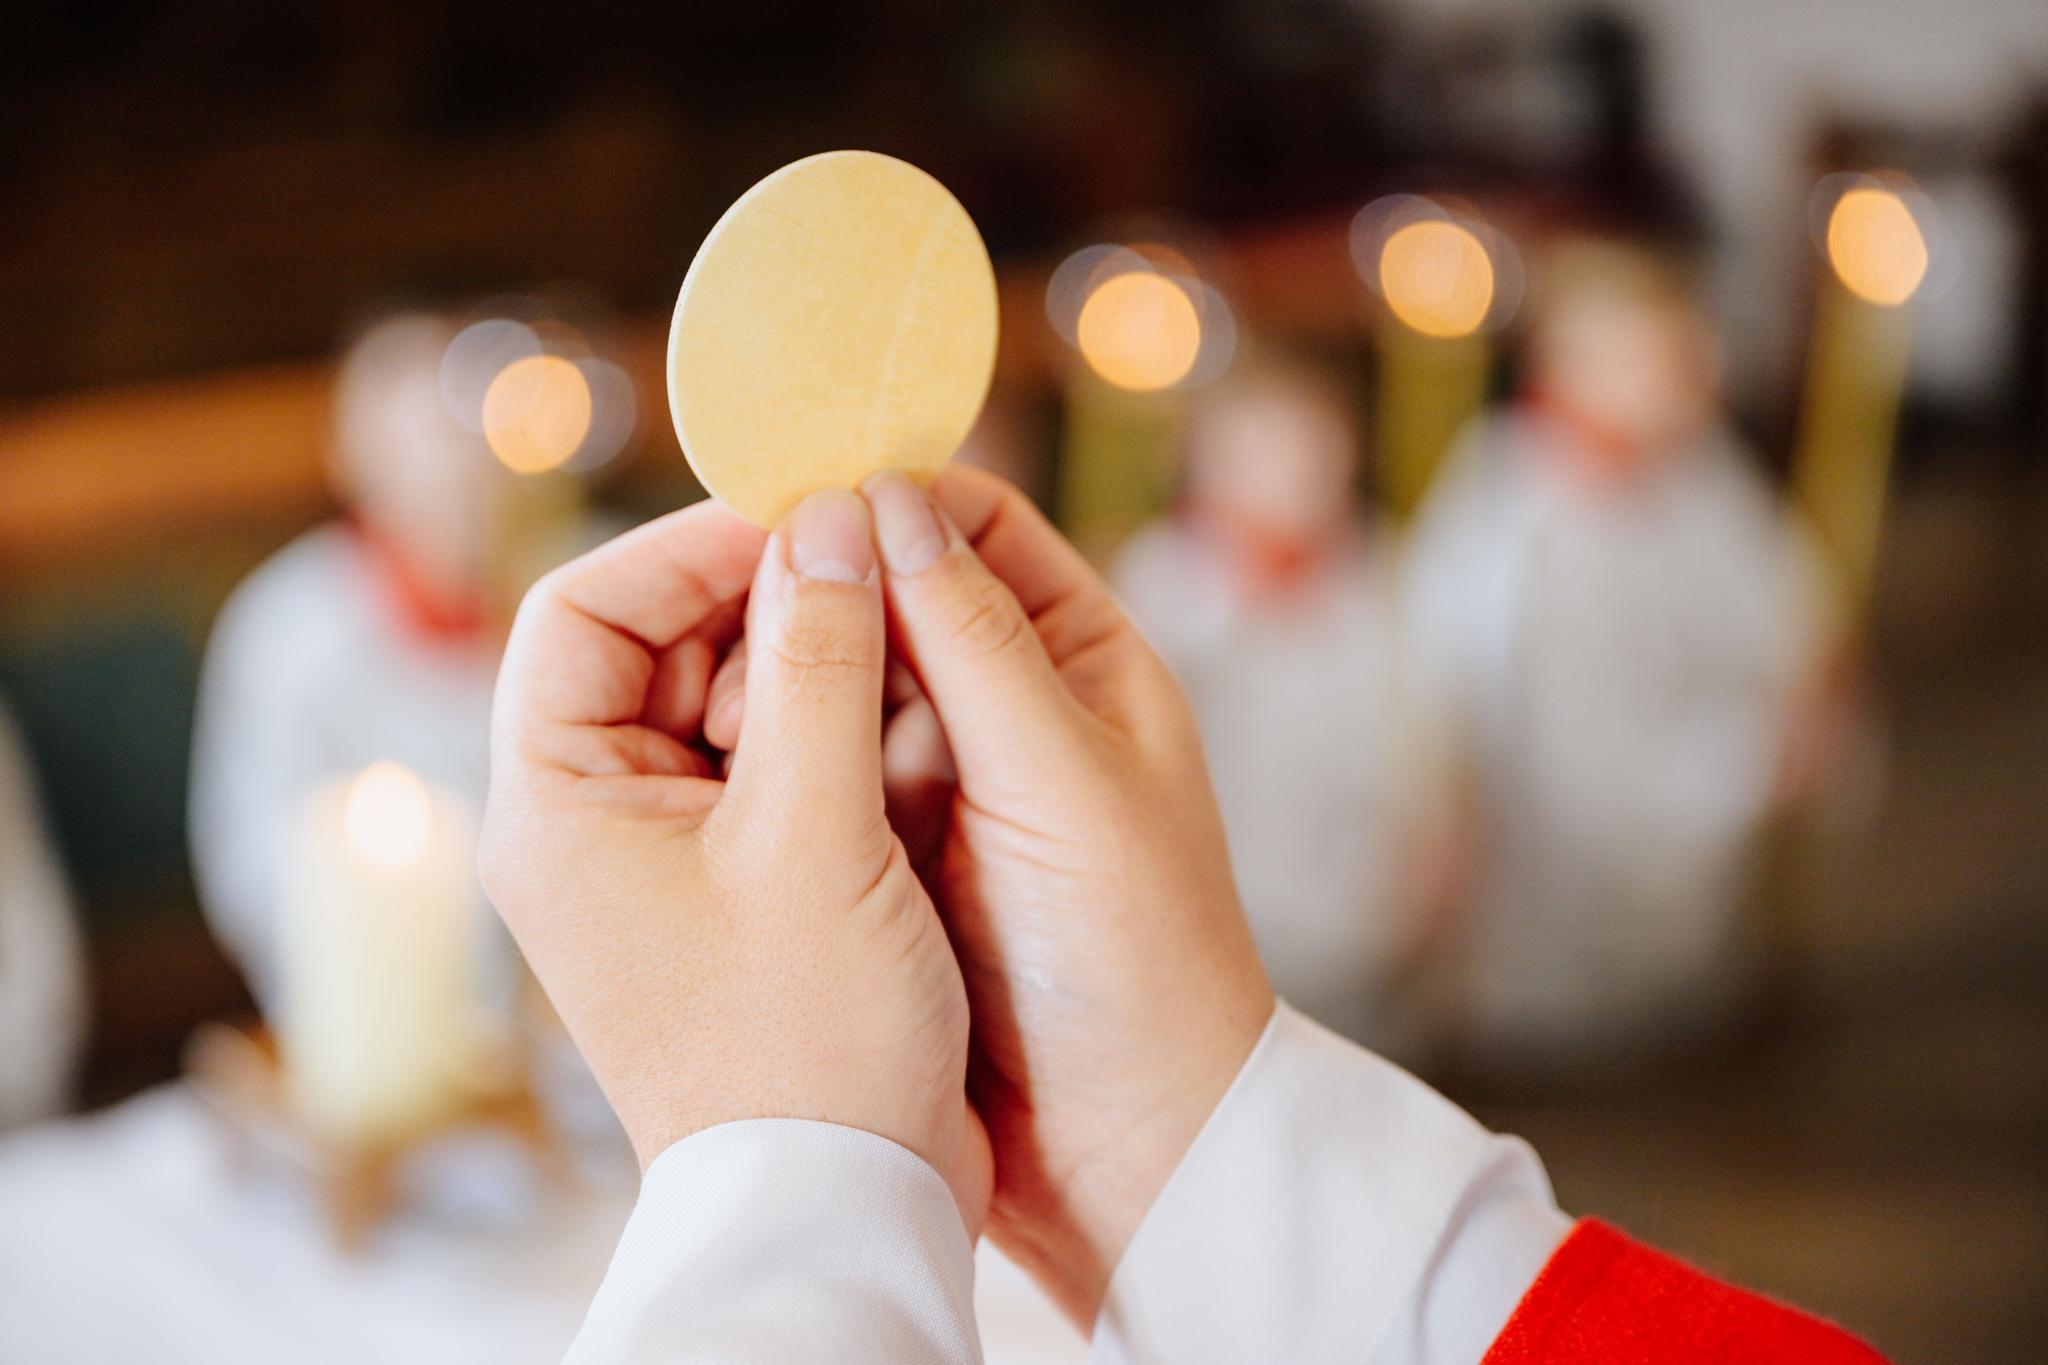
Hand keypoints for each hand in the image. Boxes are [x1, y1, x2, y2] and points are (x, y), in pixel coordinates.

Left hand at [479, 490, 990, 1227]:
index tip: (803, 516)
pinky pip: (767, 770)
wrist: (842, 1202)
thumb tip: (827, 521)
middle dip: (764, 601)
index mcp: (556, 804)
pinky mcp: (729, 891)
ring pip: (724, 703)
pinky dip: (831, 739)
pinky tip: (903, 740)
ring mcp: (659, 861)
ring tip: (897, 662)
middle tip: (870, 571)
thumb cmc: (806, 1042)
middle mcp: (590, 824)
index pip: (584, 611)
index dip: (687, 546)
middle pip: (657, 647)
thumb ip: (821, 663)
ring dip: (810, 669)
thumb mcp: (816, 834)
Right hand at [708, 468, 1272, 1325]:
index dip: (887, 498)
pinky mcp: (888, 854)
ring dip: (790, 689)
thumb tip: (888, 496)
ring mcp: (943, 784)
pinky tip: (734, 777)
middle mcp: (1010, 709)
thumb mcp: (1061, 780)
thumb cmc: (1135, 956)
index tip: (788, 494)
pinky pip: (817, 775)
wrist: (1126, 1148)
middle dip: (819, 601)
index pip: (975, 527)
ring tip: (734, 718)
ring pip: (838, 687)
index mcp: (1083, 663)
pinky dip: (780, 766)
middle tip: (739, 624)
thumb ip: (974, 640)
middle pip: (889, 599)